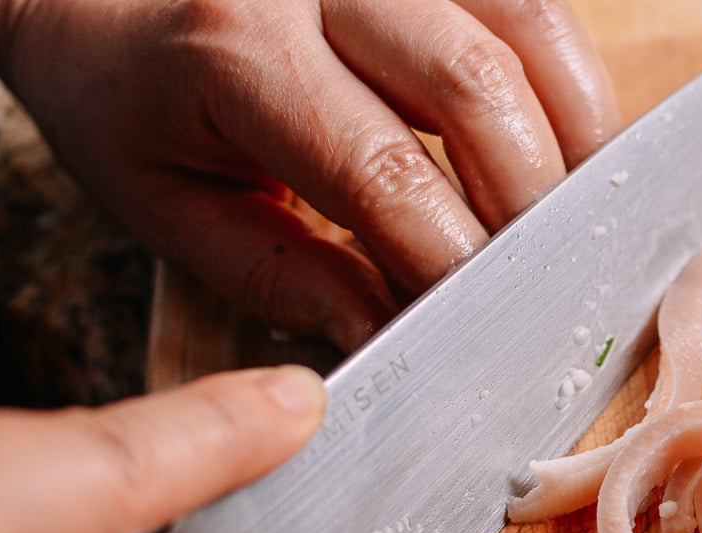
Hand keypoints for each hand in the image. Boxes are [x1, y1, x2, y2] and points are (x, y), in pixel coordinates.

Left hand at [0, 0, 620, 351]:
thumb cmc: (123, 98)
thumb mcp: (170, 207)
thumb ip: (280, 274)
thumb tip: (386, 331)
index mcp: (237, 52)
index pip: (385, 171)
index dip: (451, 260)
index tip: (476, 325)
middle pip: (477, 85)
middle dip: (531, 201)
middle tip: (543, 277)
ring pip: (528, 25)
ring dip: (577, 129)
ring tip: (578, 211)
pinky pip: (530, 0)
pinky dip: (567, 76)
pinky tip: (566, 140)